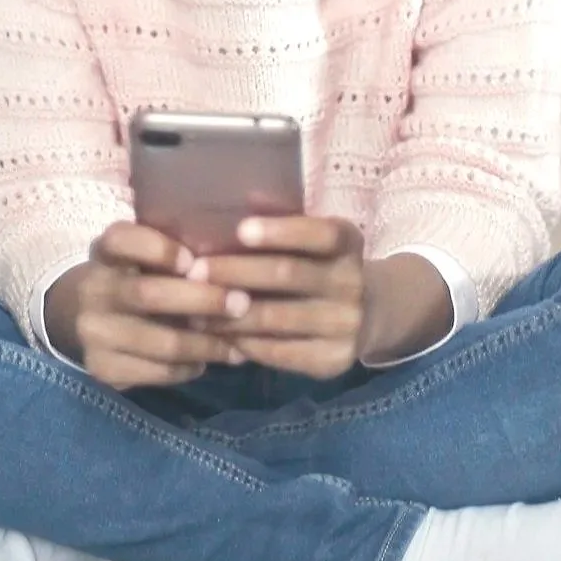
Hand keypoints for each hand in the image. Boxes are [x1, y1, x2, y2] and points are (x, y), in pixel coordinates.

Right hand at [44, 222, 251, 392]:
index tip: (193, 261)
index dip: (158, 249)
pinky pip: (156, 372)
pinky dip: (188, 368)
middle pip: (149, 294)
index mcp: (106, 252)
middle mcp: (93, 289)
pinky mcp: (101, 367)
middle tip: (242, 304)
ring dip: (206, 345)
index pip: (121, 240)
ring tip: (238, 347)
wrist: (84, 318)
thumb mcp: (144, 256)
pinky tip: (206, 362)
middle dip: (202, 300)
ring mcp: (93, 332)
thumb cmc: (135, 277)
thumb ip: (177, 257)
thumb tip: (234, 268)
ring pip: (160, 342)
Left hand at [193, 216, 367, 378]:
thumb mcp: (311, 240)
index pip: (320, 234)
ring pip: (277, 318)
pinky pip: (278, 351)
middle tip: (195, 271)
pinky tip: (217, 334)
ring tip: (194, 308)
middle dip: (236, 271)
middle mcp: (352, 283)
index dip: (281, 231)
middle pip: (289, 274)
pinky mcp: (333, 360)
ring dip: (229, 313)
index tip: (240, 230)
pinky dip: (243, 342)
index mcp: (348, 243)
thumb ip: (282, 222)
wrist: (366, 316)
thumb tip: (245, 199)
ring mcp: (346, 325)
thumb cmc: (318, 265)